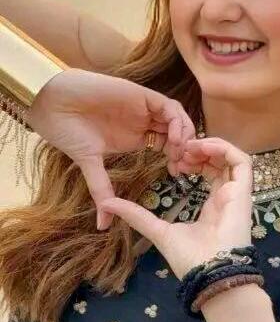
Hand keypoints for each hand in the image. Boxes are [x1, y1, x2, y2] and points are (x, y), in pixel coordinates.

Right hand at [26, 68, 195, 229]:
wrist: (52, 103)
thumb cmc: (67, 130)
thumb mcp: (89, 164)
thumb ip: (101, 190)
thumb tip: (102, 226)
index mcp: (136, 137)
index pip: (168, 146)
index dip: (177, 158)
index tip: (177, 175)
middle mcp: (143, 122)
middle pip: (177, 131)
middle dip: (185, 148)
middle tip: (185, 166)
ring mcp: (143, 108)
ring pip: (176, 118)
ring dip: (184, 134)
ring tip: (180, 152)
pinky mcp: (141, 95)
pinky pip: (168, 106)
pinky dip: (176, 120)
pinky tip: (173, 137)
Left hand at [100, 137, 252, 279]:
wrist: (208, 274)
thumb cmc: (189, 258)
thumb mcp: (158, 230)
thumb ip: (136, 215)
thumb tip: (107, 205)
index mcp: (213, 204)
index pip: (210, 172)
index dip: (195, 160)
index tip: (175, 160)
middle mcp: (227, 196)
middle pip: (221, 161)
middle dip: (201, 150)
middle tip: (180, 149)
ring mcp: (237, 193)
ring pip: (232, 157)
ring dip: (210, 146)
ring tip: (190, 147)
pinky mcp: (244, 191)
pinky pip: (241, 161)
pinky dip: (223, 149)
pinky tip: (202, 148)